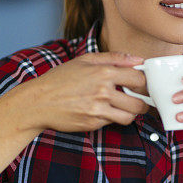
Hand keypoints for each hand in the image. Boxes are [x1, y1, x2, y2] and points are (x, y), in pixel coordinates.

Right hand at [5, 52, 150, 133]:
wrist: (38, 102)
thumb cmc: (60, 79)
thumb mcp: (85, 60)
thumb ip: (114, 58)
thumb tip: (138, 59)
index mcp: (103, 72)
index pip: (139, 79)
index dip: (144, 82)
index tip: (142, 84)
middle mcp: (103, 92)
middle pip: (139, 103)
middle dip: (143, 102)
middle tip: (140, 100)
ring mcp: (98, 110)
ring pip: (129, 117)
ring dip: (131, 113)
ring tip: (125, 107)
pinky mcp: (92, 124)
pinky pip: (111, 123)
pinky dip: (112, 118)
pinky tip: (104, 110)